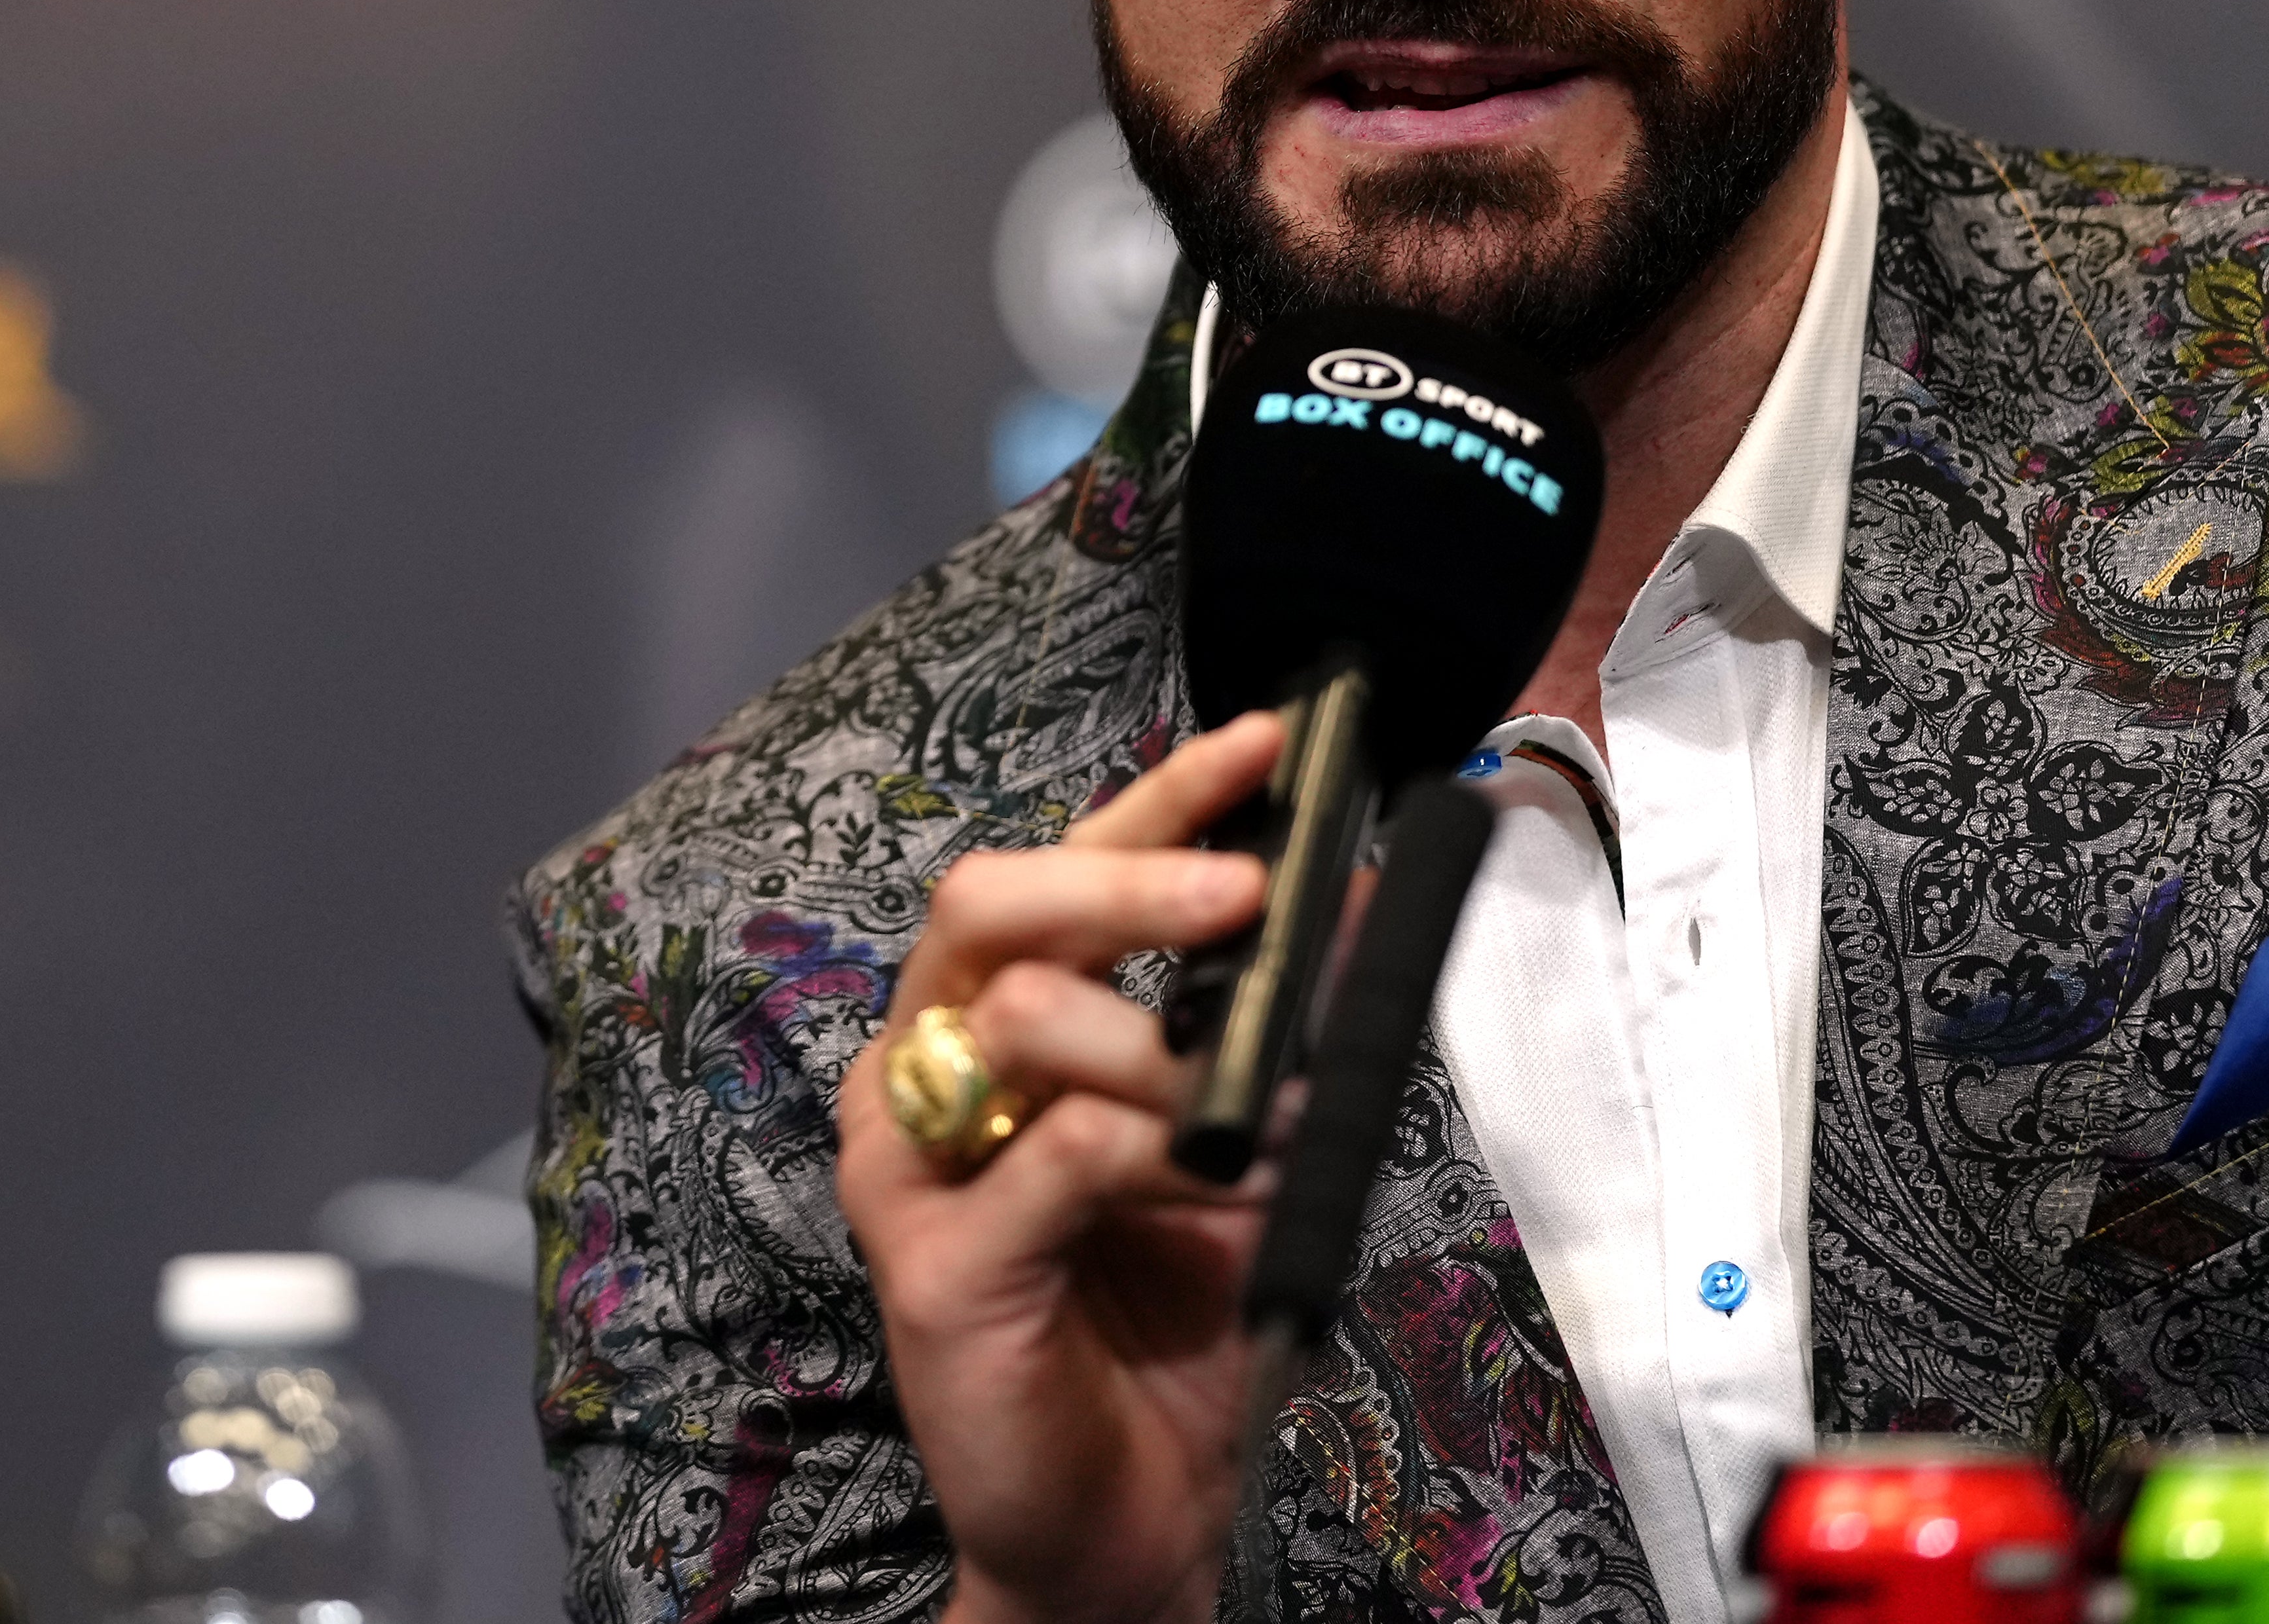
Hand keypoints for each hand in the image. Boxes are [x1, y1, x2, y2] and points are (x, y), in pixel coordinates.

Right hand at [834, 709, 1287, 1623]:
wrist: (1128, 1521)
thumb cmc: (1167, 1327)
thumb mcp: (1240, 1150)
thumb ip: (1267, 1038)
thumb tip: (1351, 909)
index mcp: (991, 1029)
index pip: (1056, 869)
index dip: (1155, 798)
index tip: (1261, 746)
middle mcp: (930, 1075)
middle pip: (988, 904)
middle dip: (1129, 872)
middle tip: (1248, 888)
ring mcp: (917, 1169)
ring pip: (1021, 1015)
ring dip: (1174, 1044)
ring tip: (1273, 1105)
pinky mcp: (931, 1266)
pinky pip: (1057, 1153)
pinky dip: (1161, 1148)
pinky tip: (1225, 1173)